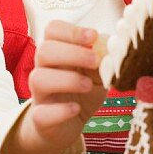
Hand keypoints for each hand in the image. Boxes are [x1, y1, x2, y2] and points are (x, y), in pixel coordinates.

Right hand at [22, 21, 107, 151]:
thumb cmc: (83, 90)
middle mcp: (44, 69)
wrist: (70, 124)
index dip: (72, 31)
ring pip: (38, 79)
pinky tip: (76, 108)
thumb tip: (114, 44)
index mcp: (58, 51)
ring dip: (67, 80)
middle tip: (95, 61)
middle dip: (72, 53)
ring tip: (88, 86)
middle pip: (44, 50)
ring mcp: (40, 94)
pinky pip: (41, 113)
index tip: (93, 36)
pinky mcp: (40, 118)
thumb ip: (105, 57)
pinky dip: (61, 110)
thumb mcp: (99, 71)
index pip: (53, 30)